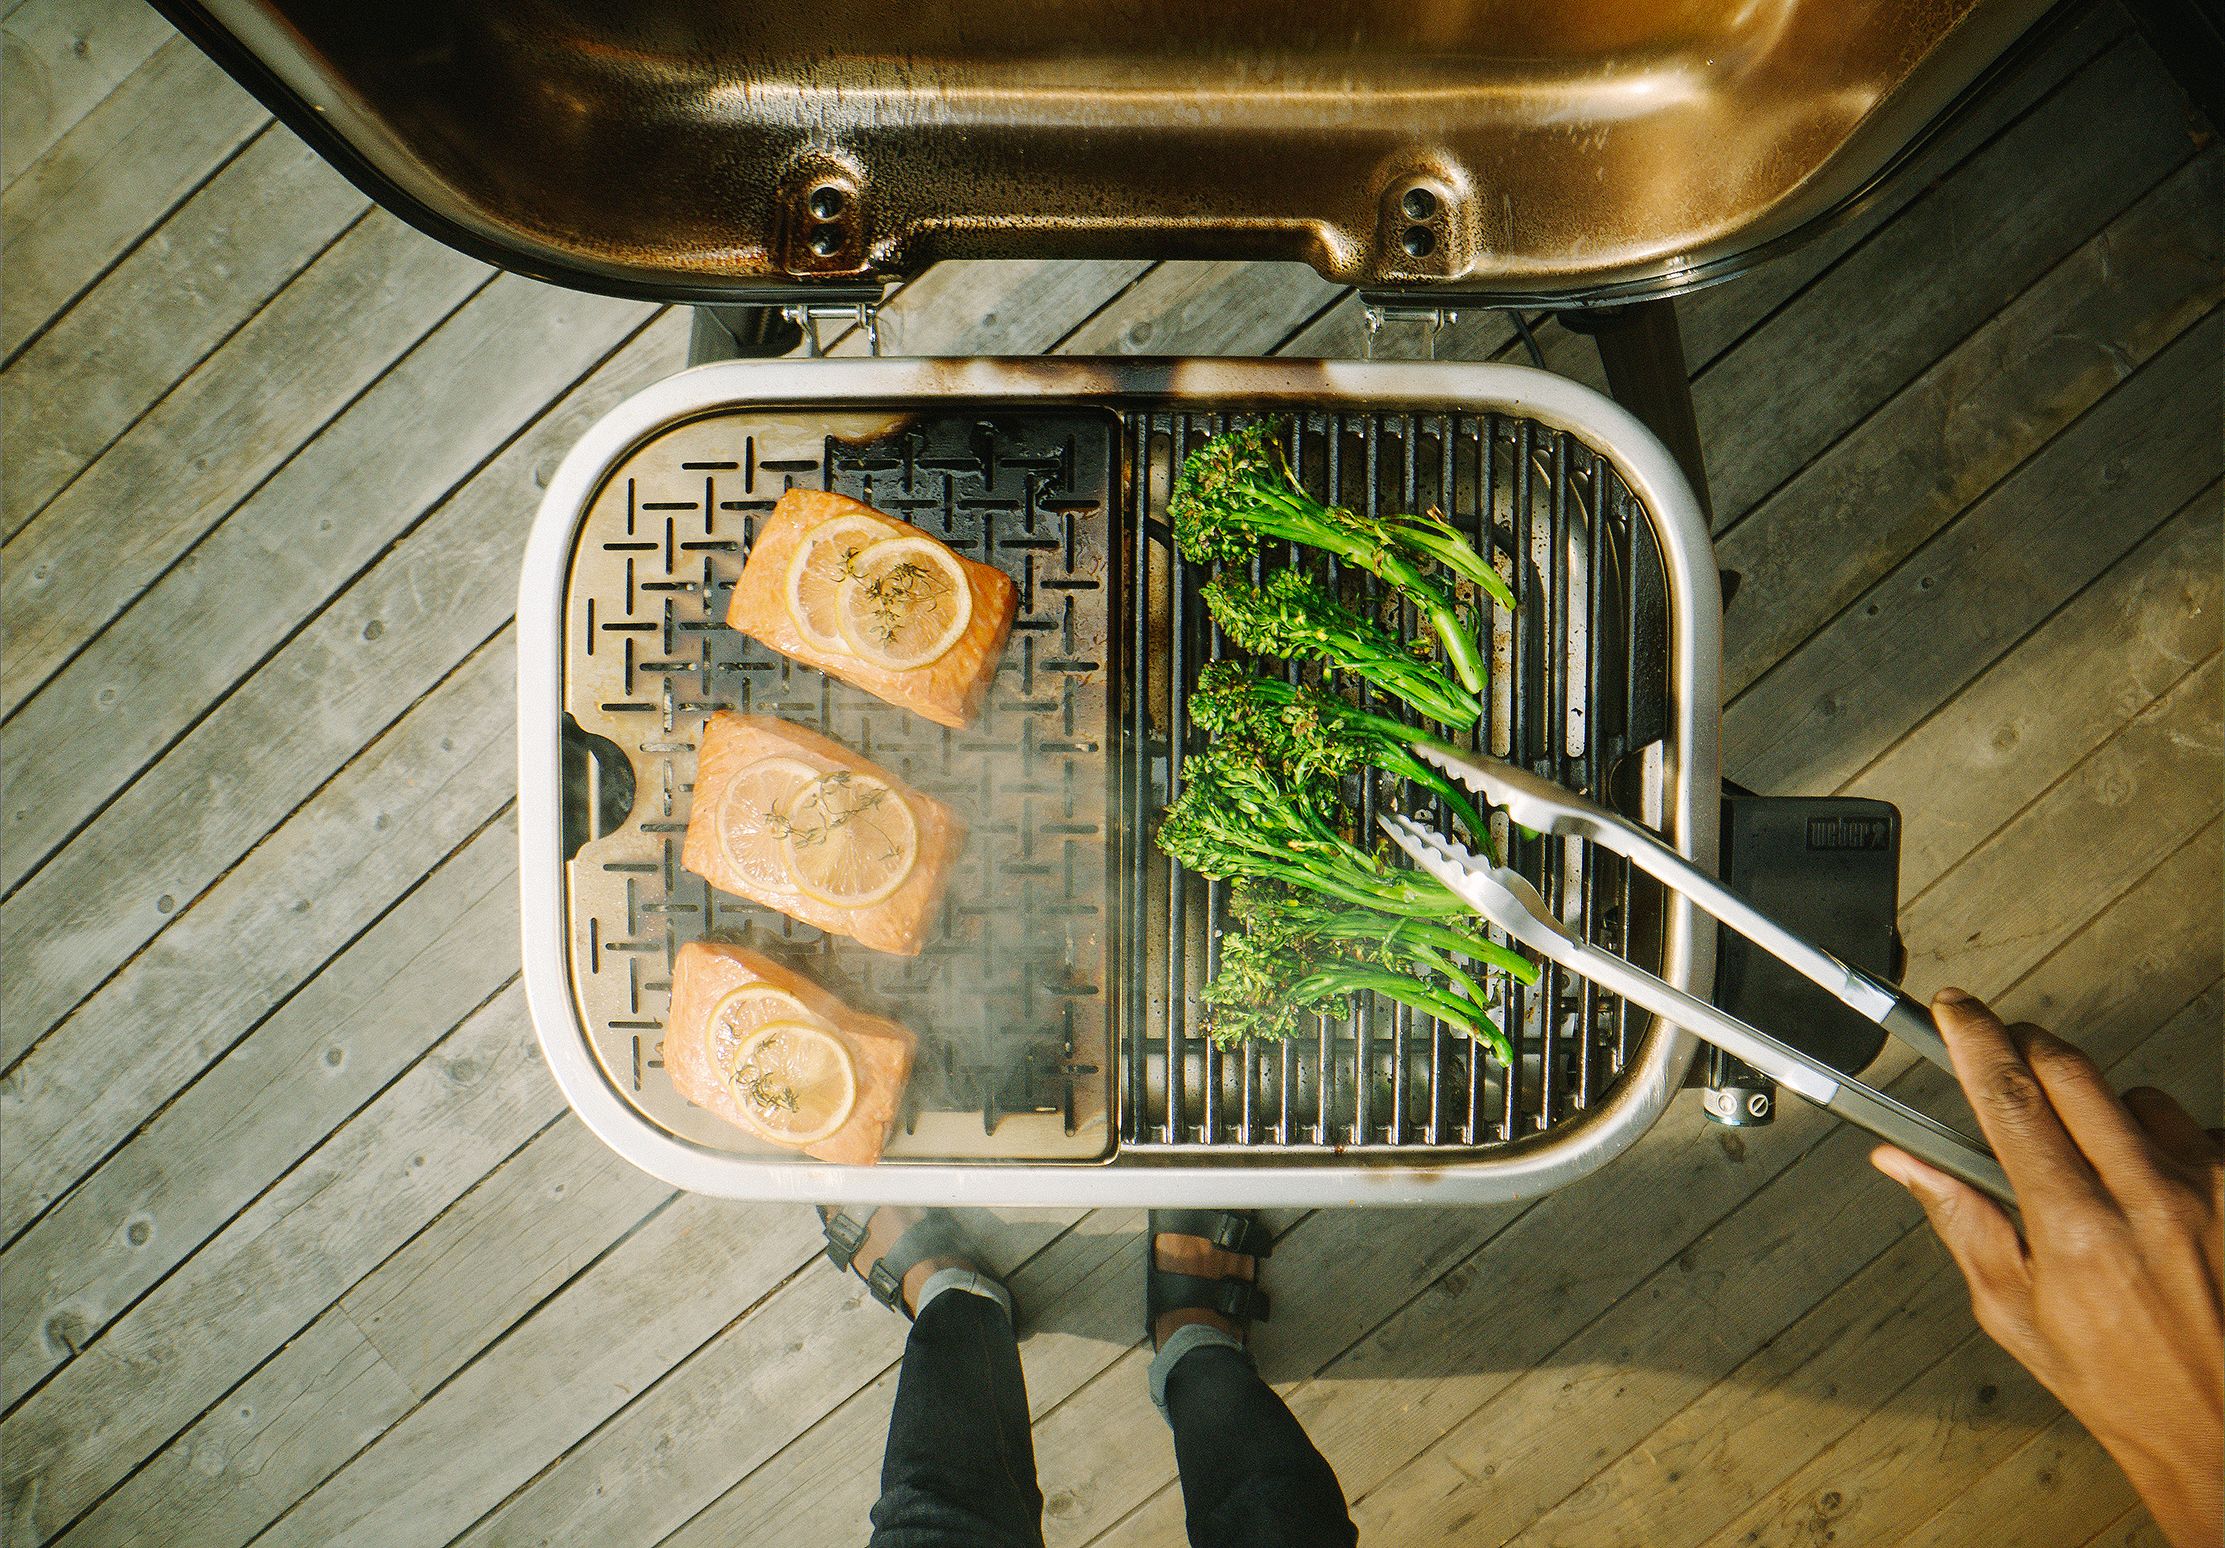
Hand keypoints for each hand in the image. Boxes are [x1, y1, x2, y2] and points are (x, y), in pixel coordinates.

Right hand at [1870, 988, 2221, 1547]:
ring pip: (2137, 1097)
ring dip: (2103, 1111)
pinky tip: (2157, 1198)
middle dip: (2028, 1049)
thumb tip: (1903, 1161)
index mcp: (2075, 1228)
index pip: (2010, 1098)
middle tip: (2008, 1058)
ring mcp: (2210, 1189)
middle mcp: (2148, 1198)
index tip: (1955, 1012)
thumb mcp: (2014, 1312)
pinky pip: (2193, 1132)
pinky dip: (2165, 1148)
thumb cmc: (2121, 1382)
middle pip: (2072, 1069)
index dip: (1975, 1039)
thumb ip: (1960, 1220)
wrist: (2224, 1427)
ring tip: (2097, 1169)